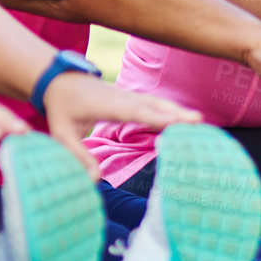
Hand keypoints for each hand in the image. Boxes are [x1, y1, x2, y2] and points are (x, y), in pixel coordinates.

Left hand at [42, 71, 202, 173]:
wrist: (61, 80)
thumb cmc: (61, 108)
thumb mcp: (61, 133)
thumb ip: (77, 155)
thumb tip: (94, 180)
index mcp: (105, 105)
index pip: (134, 112)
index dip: (155, 117)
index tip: (176, 122)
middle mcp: (121, 98)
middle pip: (152, 105)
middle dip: (175, 113)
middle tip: (198, 121)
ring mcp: (128, 95)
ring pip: (156, 102)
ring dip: (176, 110)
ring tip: (198, 120)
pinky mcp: (131, 97)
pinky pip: (153, 103)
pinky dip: (169, 109)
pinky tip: (183, 116)